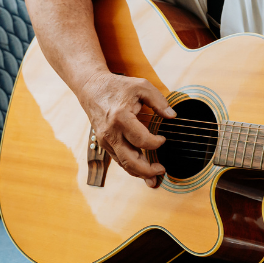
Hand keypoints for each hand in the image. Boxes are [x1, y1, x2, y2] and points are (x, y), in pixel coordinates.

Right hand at [77, 72, 175, 187]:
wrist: (91, 87)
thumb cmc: (117, 86)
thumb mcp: (141, 86)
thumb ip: (159, 101)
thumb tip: (172, 116)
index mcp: (121, 118)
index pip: (142, 140)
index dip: (156, 143)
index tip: (163, 139)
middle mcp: (111, 132)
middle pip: (130, 160)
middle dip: (147, 170)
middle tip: (161, 170)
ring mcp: (105, 140)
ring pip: (124, 164)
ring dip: (140, 173)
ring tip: (154, 176)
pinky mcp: (104, 143)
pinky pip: (119, 160)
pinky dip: (131, 167)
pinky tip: (142, 170)